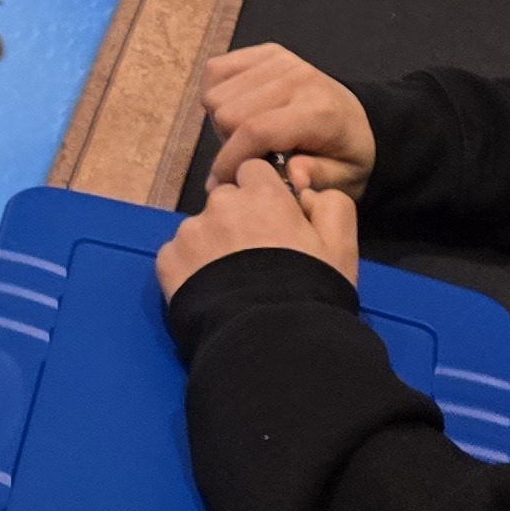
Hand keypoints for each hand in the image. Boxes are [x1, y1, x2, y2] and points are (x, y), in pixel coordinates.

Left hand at [155, 161, 360, 296]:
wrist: (269, 339)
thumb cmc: (310, 289)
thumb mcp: (341, 246)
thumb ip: (331, 204)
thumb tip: (306, 193)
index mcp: (263, 194)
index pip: (253, 171)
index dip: (262, 194)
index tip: (272, 221)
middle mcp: (221, 203)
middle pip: (225, 199)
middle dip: (237, 219)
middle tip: (254, 256)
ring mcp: (190, 231)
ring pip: (200, 227)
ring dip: (212, 244)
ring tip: (232, 281)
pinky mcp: (168, 260)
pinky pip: (178, 254)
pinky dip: (189, 268)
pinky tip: (210, 291)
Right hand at [196, 44, 375, 192]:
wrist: (362, 120)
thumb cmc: (348, 157)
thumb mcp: (345, 180)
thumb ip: (318, 178)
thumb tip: (295, 178)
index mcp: (318, 113)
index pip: (256, 130)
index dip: (230, 160)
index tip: (223, 182)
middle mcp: (298, 78)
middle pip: (227, 112)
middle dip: (229, 142)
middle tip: (248, 155)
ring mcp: (281, 60)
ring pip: (216, 91)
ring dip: (222, 119)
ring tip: (245, 133)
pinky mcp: (267, 51)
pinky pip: (217, 69)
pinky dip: (218, 93)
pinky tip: (238, 110)